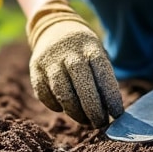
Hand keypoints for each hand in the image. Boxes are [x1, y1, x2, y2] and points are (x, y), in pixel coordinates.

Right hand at [25, 0, 123, 127]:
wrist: (54, 28)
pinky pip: (44, 94)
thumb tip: (110, 112)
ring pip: (62, 93)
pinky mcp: (35, 68)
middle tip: (100, 123)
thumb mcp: (97, 54)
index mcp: (90, 48)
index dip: (111, 97)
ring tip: (85, 120)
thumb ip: (102, 79)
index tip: (117, 114)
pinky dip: (55, 106)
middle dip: (93, 110)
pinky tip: (64, 108)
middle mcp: (70, 53)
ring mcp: (50, 60)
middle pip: (83, 86)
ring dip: (75, 112)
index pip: (103, 74)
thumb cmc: (83, 51)